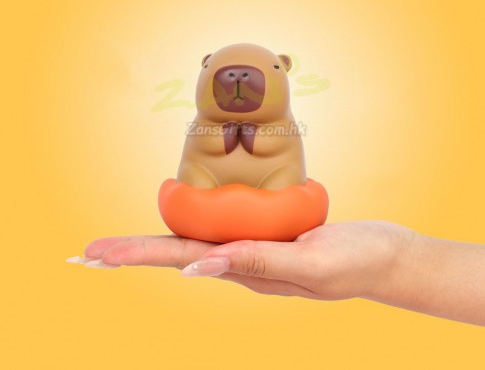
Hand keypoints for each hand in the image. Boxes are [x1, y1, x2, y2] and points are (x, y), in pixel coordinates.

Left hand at [81, 221, 414, 299]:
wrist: (387, 257)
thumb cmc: (358, 260)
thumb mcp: (312, 264)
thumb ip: (260, 263)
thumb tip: (200, 266)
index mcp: (249, 269)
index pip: (181, 259)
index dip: (137, 255)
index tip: (96, 255)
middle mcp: (244, 261)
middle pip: (178, 252)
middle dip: (131, 252)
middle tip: (87, 253)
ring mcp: (256, 248)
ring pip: (197, 240)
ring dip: (156, 242)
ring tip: (121, 247)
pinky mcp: (270, 233)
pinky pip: (226, 226)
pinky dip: (195, 224)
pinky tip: (186, 225)